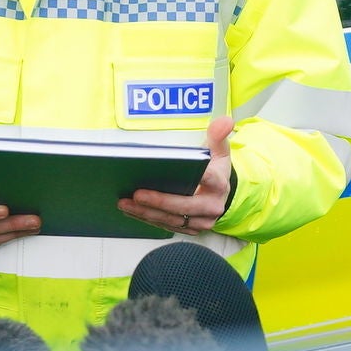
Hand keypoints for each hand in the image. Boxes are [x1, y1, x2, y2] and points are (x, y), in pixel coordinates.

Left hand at [123, 115, 234, 235]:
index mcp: (219, 184)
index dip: (194, 177)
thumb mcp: (220, 151)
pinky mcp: (190, 230)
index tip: (176, 170)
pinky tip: (132, 210)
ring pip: (172, 220)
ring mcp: (201, 221)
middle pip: (184, 206)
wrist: (220, 196)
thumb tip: (225, 120)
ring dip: (147, 213)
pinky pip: (167, 226)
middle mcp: (212, 206)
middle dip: (159, 201)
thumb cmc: (215, 171)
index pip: (208, 179)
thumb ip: (219, 135)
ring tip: (125, 203)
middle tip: (136, 194)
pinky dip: (148, 219)